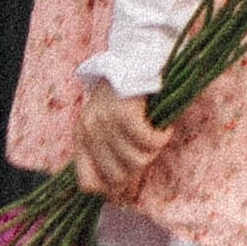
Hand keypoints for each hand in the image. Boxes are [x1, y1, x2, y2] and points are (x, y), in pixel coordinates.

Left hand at [73, 82, 170, 201]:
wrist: (132, 54)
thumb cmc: (122, 91)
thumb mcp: (106, 121)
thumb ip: (111, 151)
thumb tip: (124, 191)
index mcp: (81, 135)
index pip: (88, 182)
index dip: (110, 189)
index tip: (128, 184)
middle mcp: (90, 131)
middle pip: (117, 176)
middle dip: (138, 171)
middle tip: (148, 154)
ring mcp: (106, 122)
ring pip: (136, 161)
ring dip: (152, 152)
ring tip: (157, 137)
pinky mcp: (125, 114)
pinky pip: (149, 142)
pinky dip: (161, 138)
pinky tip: (165, 128)